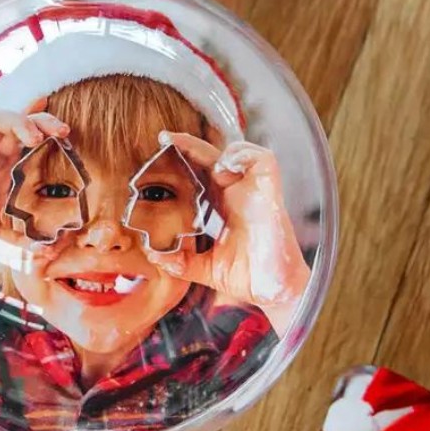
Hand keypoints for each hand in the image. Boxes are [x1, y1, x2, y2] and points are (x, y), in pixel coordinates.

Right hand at [0, 99, 69, 247]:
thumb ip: (20, 241)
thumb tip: (48, 250)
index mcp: (8, 170)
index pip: (32, 146)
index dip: (50, 138)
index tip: (71, 142)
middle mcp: (0, 155)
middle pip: (28, 127)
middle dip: (49, 125)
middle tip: (66, 133)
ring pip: (16, 118)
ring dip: (38, 121)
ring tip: (55, 132)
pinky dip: (18, 123)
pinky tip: (31, 138)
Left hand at [147, 132, 309, 336]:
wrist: (275, 293)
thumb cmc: (248, 278)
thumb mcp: (205, 269)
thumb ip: (180, 262)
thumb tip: (153, 256)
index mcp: (221, 208)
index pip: (200, 174)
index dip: (183, 159)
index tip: (160, 149)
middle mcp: (237, 196)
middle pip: (213, 158)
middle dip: (190, 144)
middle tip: (165, 137)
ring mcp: (254, 193)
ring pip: (241, 152)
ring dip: (219, 151)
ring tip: (205, 166)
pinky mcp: (270, 195)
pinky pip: (263, 160)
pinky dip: (243, 156)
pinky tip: (225, 169)